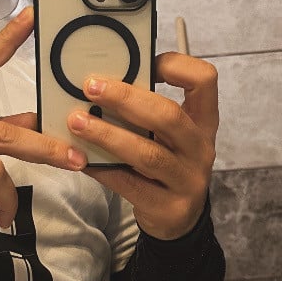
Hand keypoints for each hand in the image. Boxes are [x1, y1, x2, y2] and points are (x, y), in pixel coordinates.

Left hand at [67, 51, 218, 240]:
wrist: (179, 219)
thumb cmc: (166, 164)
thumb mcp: (169, 135)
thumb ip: (147, 111)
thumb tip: (101, 80)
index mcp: (203, 121)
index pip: (203, 80)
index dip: (175, 65)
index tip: (142, 61)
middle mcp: (201, 148)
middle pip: (169, 116)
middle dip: (127, 99)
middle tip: (91, 87)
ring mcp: (188, 180)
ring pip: (148, 154)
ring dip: (108, 134)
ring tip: (77, 122)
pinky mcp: (168, 207)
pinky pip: (129, 184)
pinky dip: (102, 168)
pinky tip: (80, 157)